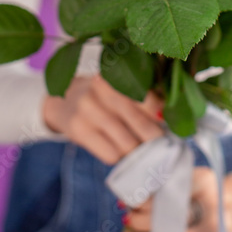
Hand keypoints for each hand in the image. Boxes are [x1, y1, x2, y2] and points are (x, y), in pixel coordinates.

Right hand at [42, 74, 163, 164]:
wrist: (62, 102)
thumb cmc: (103, 97)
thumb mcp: (121, 88)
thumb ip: (145, 98)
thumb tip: (169, 119)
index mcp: (117, 73)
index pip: (149, 100)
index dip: (161, 117)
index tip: (169, 126)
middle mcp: (101, 89)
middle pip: (140, 124)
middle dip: (154, 139)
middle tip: (161, 145)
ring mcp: (87, 109)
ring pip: (127, 143)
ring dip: (138, 152)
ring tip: (141, 150)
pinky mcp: (78, 130)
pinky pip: (110, 154)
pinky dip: (120, 157)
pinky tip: (119, 151)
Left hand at [122, 166, 231, 231]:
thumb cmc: (204, 195)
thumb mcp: (191, 180)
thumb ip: (165, 187)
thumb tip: (126, 201)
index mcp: (206, 180)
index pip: (168, 190)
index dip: (145, 200)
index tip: (129, 204)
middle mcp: (215, 204)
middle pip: (170, 216)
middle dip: (141, 221)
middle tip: (126, 221)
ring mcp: (218, 231)